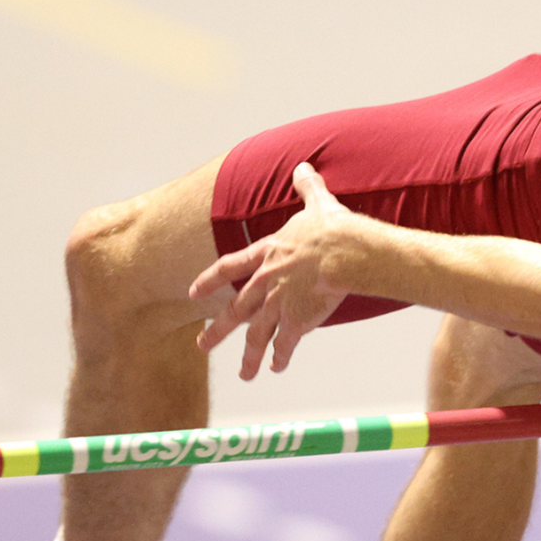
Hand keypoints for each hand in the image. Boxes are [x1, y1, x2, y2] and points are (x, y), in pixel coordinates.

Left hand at [188, 163, 359, 379]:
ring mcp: (280, 303)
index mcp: (266, 254)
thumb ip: (306, 187)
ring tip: (245, 374)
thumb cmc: (333, 228)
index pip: (228, 267)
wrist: (347, 253)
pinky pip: (286, 344)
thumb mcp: (317, 203)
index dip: (209, 281)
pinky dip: (281, 357)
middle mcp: (265, 282)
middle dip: (217, 331)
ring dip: (249, 356)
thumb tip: (303, 166)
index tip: (193, 293)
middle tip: (202, 346)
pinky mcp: (299, 320)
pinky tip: (277, 368)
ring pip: (257, 335)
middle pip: (236, 311)